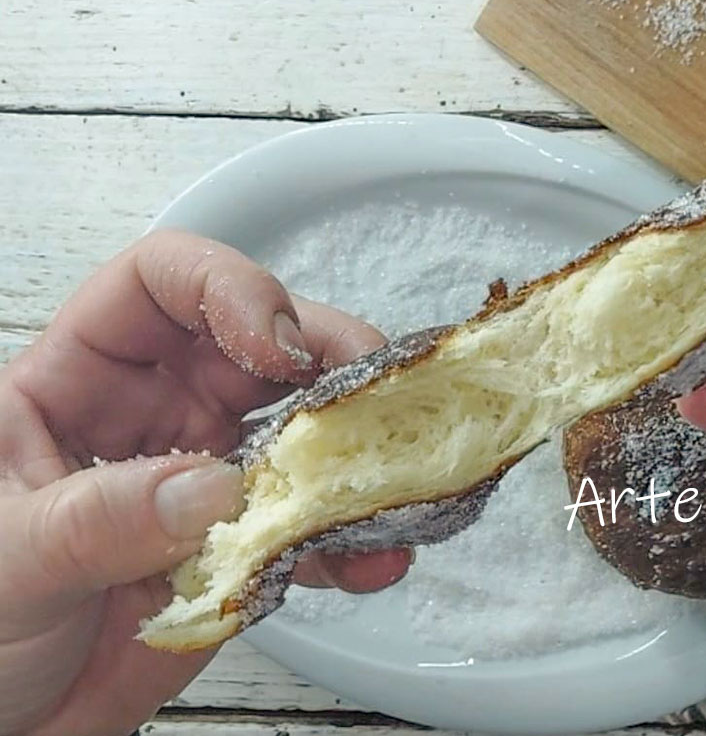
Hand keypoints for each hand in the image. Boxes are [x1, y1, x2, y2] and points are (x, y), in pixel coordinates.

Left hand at [0, 231, 412, 735]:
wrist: (3, 727)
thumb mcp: (7, 560)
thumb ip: (99, 520)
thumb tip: (212, 486)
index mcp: (78, 383)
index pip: (158, 286)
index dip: (225, 289)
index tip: (276, 346)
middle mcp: (153, 415)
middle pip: (256, 347)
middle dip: (325, 360)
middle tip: (374, 397)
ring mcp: (203, 481)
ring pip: (299, 433)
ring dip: (353, 451)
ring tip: (393, 478)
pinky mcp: (240, 548)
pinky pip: (309, 527)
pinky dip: (351, 540)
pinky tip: (376, 558)